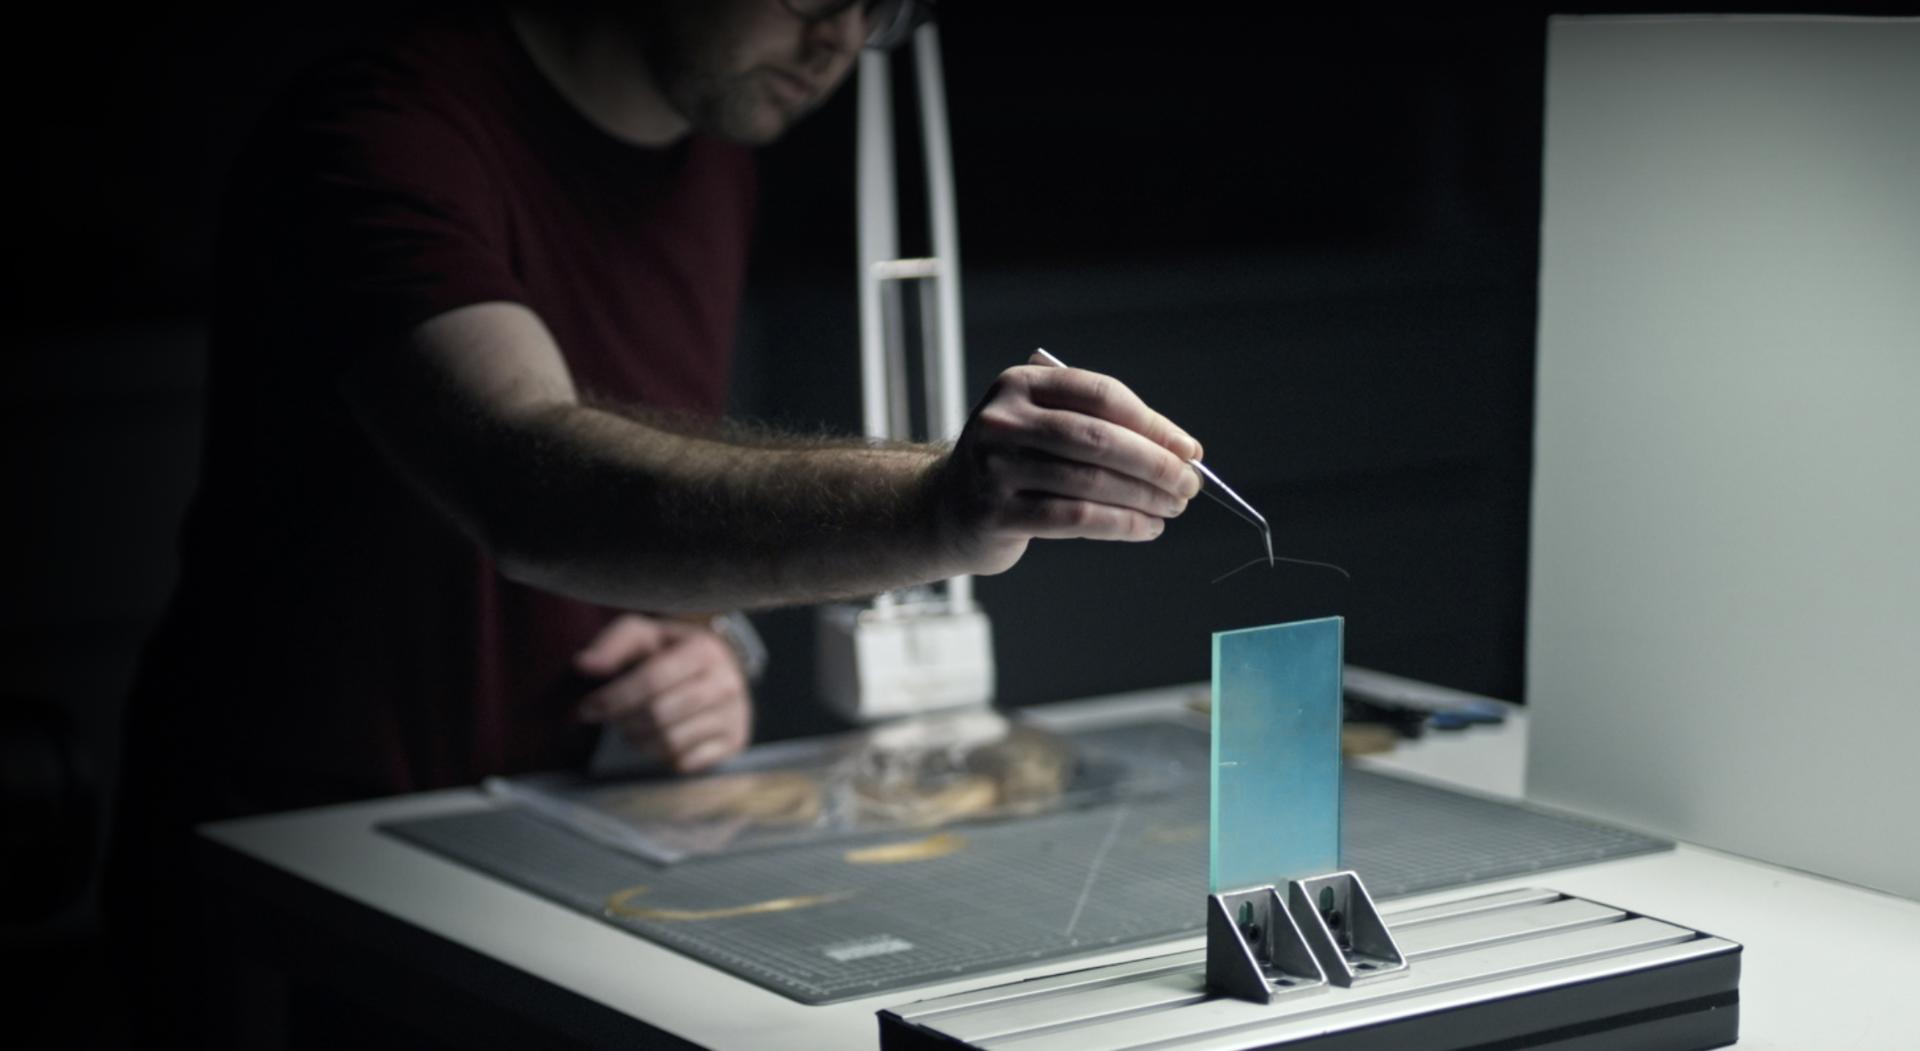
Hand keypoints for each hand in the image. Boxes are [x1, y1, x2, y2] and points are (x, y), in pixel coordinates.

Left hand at [573, 614, 751, 772]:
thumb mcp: (642, 635)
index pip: (651, 681)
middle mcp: (726, 683)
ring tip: (633, 728)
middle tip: (612, 719)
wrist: (718, 668)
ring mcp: (734, 715)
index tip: (587, 709)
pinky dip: (663, 756)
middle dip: (624, 722)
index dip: (613, 698)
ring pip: (670, 743)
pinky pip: (686, 762)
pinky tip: (659, 738)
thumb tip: (584, 665)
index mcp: (704, 650)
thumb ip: (611, 645)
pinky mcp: (734, 742)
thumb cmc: (669, 652)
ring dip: (639, 741)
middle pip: (659, 716)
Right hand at [933, 352, 1203, 574]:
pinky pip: (1075, 518)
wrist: (947, 509)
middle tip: (1189, 485)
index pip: (1101, 395)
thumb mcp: (1044, 428)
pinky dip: (1121, 525)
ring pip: (1091, 482)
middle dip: (1155, 464)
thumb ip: (1102, 429)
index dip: (1153, 424)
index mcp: (1020, 385)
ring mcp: (994, 467)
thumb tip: (1182, 451)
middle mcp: (1002, 420)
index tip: (1189, 450)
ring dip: (1144, 498)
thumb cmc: (1015, 465)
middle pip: (1099, 439)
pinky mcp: (995, 514)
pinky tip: (1146, 529)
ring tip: (1172, 508)